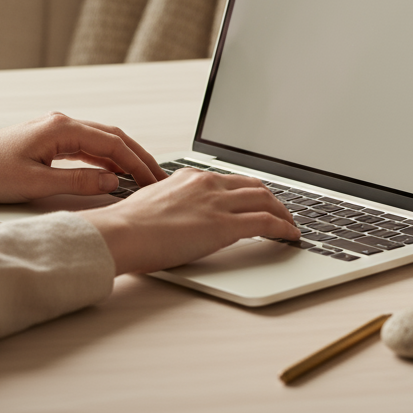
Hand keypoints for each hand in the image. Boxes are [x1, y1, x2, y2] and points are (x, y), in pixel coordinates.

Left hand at [0, 113, 167, 202]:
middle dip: (138, 157)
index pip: (113, 143)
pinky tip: (113, 174)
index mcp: (61, 128)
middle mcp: (62, 122)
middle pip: (113, 136)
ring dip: (123, 158)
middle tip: (158, 177)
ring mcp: (55, 129)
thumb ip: (78, 182)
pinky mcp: (49, 139)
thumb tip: (111, 182)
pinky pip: (87, 146)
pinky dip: (105, 159)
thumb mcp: (36, 184)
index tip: (154, 179)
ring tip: (142, 177)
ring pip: (101, 140)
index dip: (137, 162)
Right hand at [80, 169, 300, 274]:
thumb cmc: (128, 226)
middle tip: (281, 212)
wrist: (122, 233)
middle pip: (254, 186)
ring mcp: (218, 203)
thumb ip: (174, 204)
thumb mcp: (154, 203)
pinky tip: (290, 236)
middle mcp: (208, 184)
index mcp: (191, 177)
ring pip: (266, 200)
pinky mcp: (224, 225)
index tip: (256, 201)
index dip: (249, 192)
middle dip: (272, 199)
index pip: (230, 180)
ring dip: (283, 213)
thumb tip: (180, 217)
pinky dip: (283, 228)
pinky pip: (266, 222)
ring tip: (290, 225)